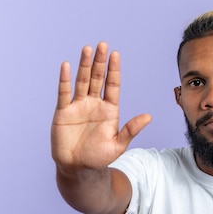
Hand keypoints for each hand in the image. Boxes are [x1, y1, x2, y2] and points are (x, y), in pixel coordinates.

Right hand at [51, 42, 151, 172]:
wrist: (78, 168)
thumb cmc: (99, 157)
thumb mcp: (118, 144)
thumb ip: (131, 129)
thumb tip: (149, 116)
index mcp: (109, 110)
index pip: (112, 85)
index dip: (114, 70)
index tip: (116, 54)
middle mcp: (94, 104)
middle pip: (98, 78)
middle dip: (100, 62)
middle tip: (103, 45)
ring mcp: (78, 106)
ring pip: (82, 81)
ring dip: (84, 65)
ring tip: (87, 49)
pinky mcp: (63, 111)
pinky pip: (64, 93)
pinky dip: (65, 79)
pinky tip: (66, 66)